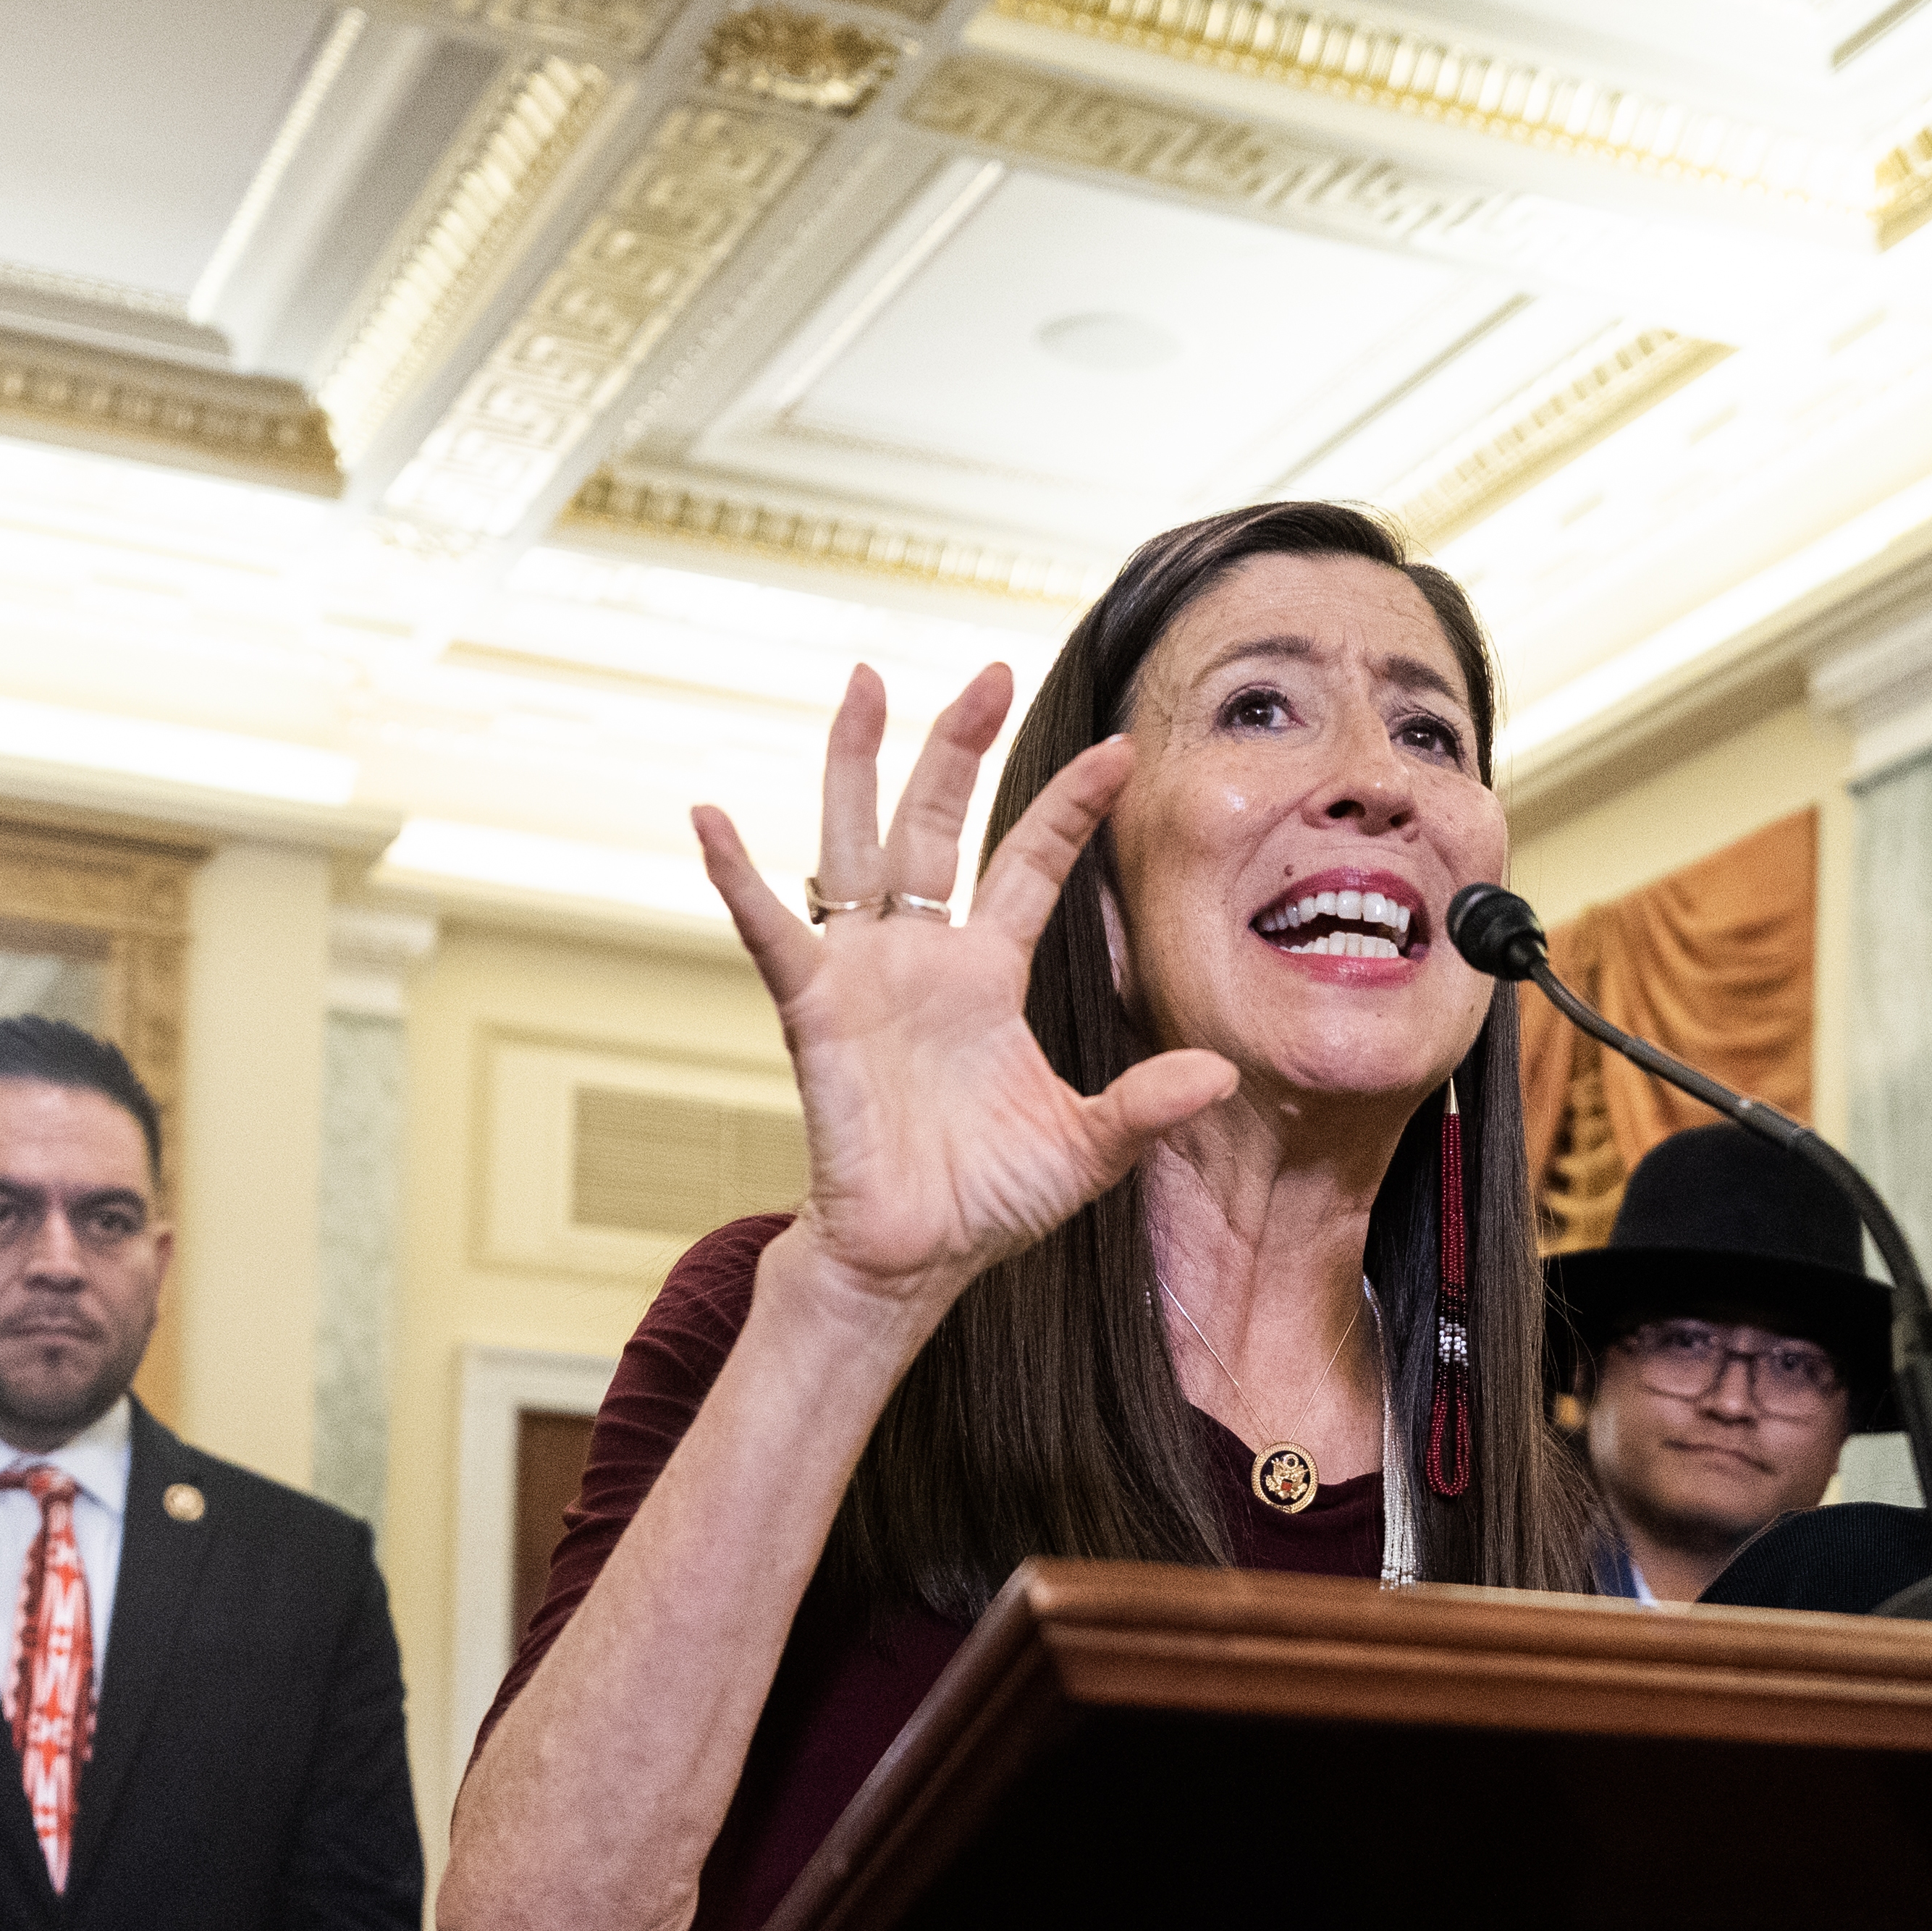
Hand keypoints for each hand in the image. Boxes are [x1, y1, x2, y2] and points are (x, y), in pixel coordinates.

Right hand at [690, 664, 1239, 1328]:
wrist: (915, 1259)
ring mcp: (864, 974)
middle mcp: (924, 956)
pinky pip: (773, 932)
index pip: (1031, 864)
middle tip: (986, 671)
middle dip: (957, 746)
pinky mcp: (815, 1010)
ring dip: (856, 763)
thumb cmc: (988, 1202)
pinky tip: (709, 820)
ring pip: (857, 843)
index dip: (1070, 807)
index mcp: (989, 974)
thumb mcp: (1086, 1148)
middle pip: (937, 823)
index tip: (1119, 751)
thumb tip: (1221, 1074)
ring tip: (863, 681)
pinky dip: (738, 877)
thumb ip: (1145, 1105)